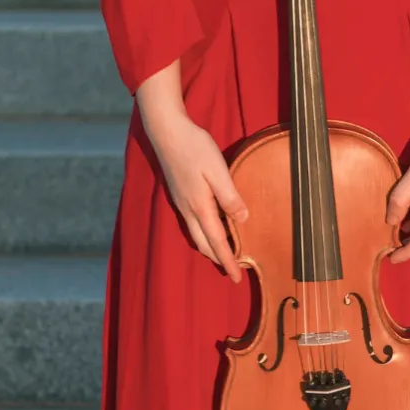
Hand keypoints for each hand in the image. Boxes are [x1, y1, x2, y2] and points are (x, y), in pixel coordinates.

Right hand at [145, 111, 248, 281]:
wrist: (166, 131)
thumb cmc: (195, 147)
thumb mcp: (217, 170)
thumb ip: (230, 196)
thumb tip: (243, 219)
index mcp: (200, 206)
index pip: (217, 241)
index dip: (228, 260)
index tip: (237, 278)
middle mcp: (188, 209)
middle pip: (204, 243)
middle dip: (219, 259)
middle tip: (234, 272)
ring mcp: (181, 203)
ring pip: (197, 235)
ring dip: (211, 248)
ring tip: (227, 254)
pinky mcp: (180, 195)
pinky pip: (193, 223)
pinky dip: (205, 234)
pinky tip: (214, 229)